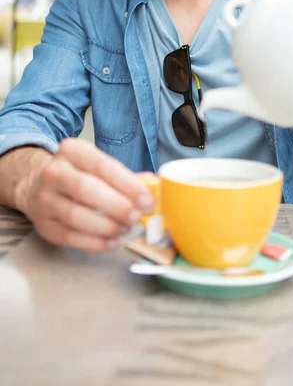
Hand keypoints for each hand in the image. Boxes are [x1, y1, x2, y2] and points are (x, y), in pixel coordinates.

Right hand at [18, 138, 153, 251]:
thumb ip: (124, 176)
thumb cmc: (78, 174)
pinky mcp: (43, 224)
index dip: (128, 184)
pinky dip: (95, 243)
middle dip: (116, 206)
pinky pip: (70, 237)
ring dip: (107, 227)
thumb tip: (153, 187)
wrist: (37, 184)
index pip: (102, 166)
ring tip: (126, 229)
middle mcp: (54, 172)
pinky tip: (112, 242)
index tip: (147, 199)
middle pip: (86, 190)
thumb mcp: (97, 164)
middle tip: (136, 217)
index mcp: (72, 151)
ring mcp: (45, 199)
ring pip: (76, 216)